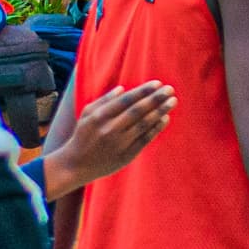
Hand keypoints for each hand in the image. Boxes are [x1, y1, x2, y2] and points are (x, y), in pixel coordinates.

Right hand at [51, 83, 175, 190]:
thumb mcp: (87, 114)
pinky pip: (144, 140)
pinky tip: (165, 119)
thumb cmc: (82, 135)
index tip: (158, 83)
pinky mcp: (126, 156)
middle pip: (137, 111)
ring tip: (172, 101)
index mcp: (100, 116)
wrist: (76, 165)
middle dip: (156, 99)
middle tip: (170, 89)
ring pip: (143, 125)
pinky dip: (156, 129)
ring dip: (160, 112)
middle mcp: (110, 129)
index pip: (126, 100)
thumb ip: (104, 100)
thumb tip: (123, 89)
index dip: (143, 91)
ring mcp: (119, 143)